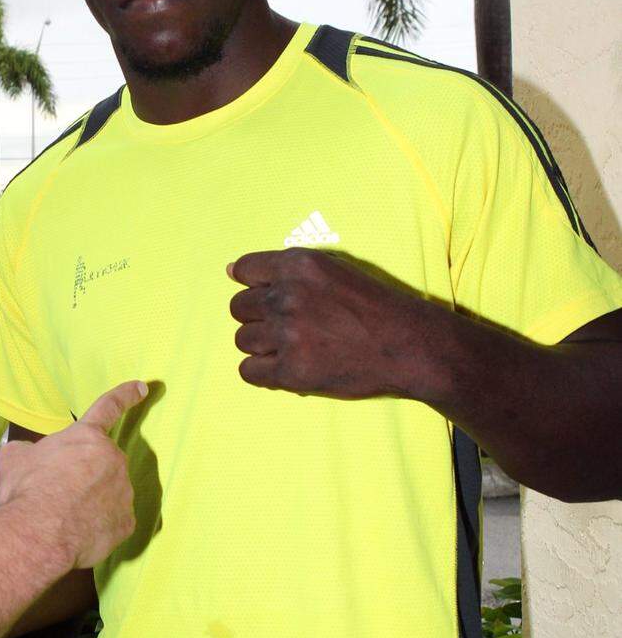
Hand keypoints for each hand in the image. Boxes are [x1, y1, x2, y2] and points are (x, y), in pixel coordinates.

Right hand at [0, 380, 145, 568]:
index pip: (107, 407)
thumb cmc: (27, 488)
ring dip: (93, 500)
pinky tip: (79, 532)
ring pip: (110, 492)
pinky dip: (99, 525)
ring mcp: (124, 491)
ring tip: (65, 516)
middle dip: (85, 474)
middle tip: (59, 492)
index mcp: (86, 436)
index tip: (142, 388)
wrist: (40, 531)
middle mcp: (113, 458)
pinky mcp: (126, 522)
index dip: (125, 396)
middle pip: (102, 462)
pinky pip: (114, 520)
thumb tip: (27, 456)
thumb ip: (28, 451)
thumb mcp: (14, 458)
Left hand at [227, 248, 437, 398]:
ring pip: (242, 339)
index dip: (255, 286)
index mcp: (298, 265)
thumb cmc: (373, 306)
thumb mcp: (333, 269)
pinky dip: (263, 372)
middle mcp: (288, 296)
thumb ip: (284, 269)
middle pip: (239, 307)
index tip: (272, 298)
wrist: (408, 347)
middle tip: (289, 328)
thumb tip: (230, 270)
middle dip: (258, 318)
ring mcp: (288, 334)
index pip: (244, 270)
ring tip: (293, 348)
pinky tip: (286, 368)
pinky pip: (248, 371)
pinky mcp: (290, 371)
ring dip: (262, 345)